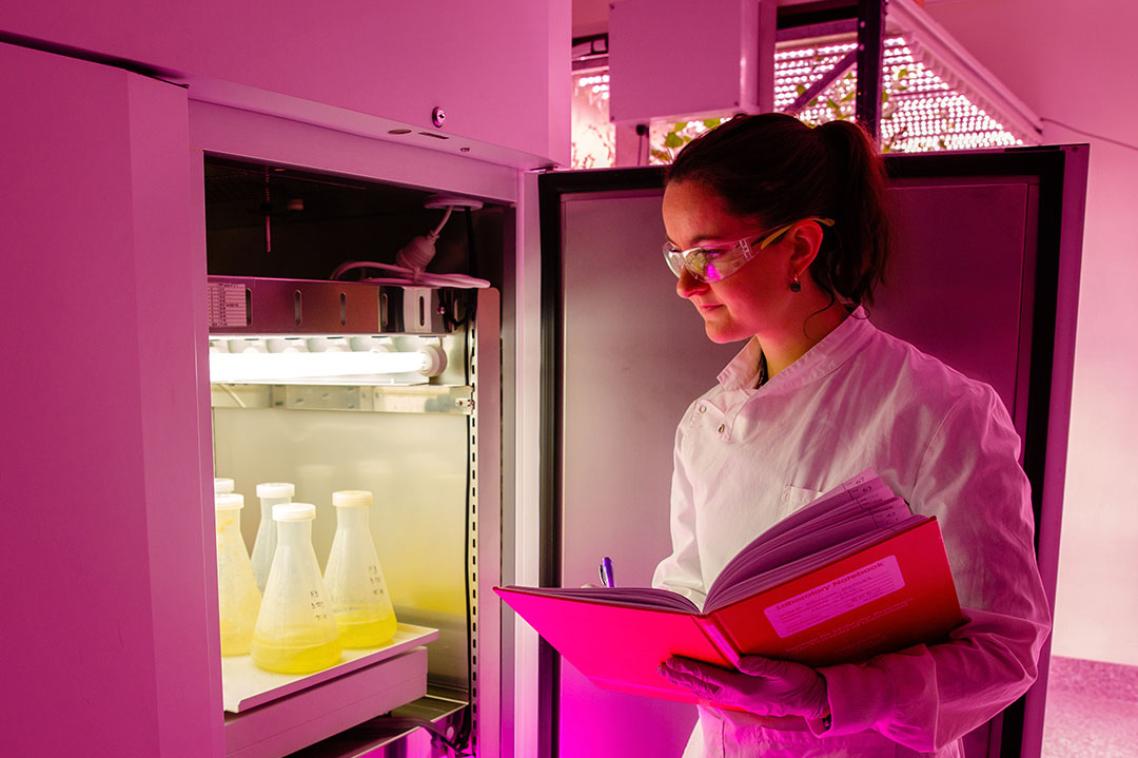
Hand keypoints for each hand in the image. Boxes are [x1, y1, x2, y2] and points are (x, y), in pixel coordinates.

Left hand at [659, 654, 828, 719]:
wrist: (814, 702)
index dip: (689, 668)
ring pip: (707, 691)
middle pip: (703, 686)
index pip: (710, 677)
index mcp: (745, 688)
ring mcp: (742, 701)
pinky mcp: (746, 700)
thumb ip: (762, 665)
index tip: (672, 662)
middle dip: (681, 676)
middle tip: (662, 667)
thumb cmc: (801, 684)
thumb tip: (740, 661)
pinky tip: (696, 686)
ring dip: (688, 683)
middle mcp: (739, 697)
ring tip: (671, 675)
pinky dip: (702, 688)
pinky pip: (717, 694)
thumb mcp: (785, 671)